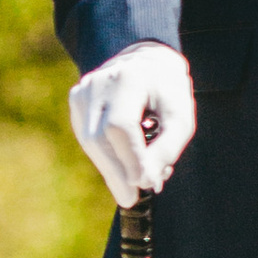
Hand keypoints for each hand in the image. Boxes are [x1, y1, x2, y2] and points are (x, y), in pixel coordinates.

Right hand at [67, 40, 195, 208]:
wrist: (148, 59)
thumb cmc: (168, 91)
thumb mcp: (181, 116)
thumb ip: (167, 148)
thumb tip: (147, 182)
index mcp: (129, 78)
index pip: (120, 126)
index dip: (130, 159)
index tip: (143, 184)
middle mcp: (100, 82)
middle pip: (99, 138)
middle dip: (116, 173)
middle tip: (132, 198)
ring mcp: (83, 89)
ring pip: (89, 141)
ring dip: (110, 168)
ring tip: (132, 183)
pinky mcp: (76, 98)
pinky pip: (86, 136)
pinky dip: (104, 155)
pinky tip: (122, 163)